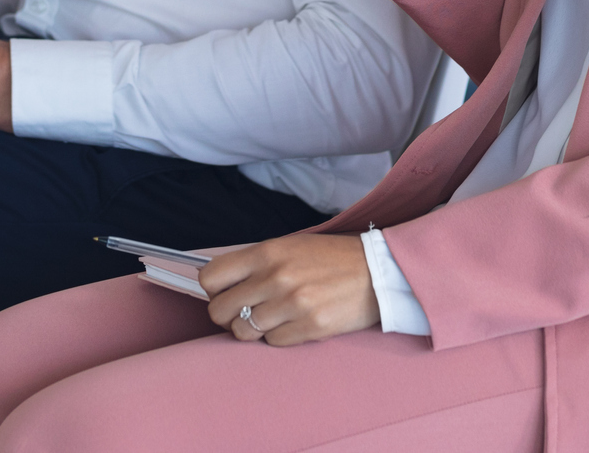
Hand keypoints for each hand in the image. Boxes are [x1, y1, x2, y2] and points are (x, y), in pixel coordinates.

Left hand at [199, 234, 379, 345]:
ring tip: (273, 318)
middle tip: (244, 312)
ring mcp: (293, 304)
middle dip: (227, 315)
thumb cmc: (331, 258)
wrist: (377, 271)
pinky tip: (294, 323)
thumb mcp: (291, 246)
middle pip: (219, 310)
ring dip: (253, 328)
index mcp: (268, 253)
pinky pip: (273, 342)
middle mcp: (276, 277)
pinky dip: (279, 336)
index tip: (224, 293)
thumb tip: (223, 284)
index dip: (212, 290)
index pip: (211, 277)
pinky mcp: (310, 327)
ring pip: (243, 331)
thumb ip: (257, 263)